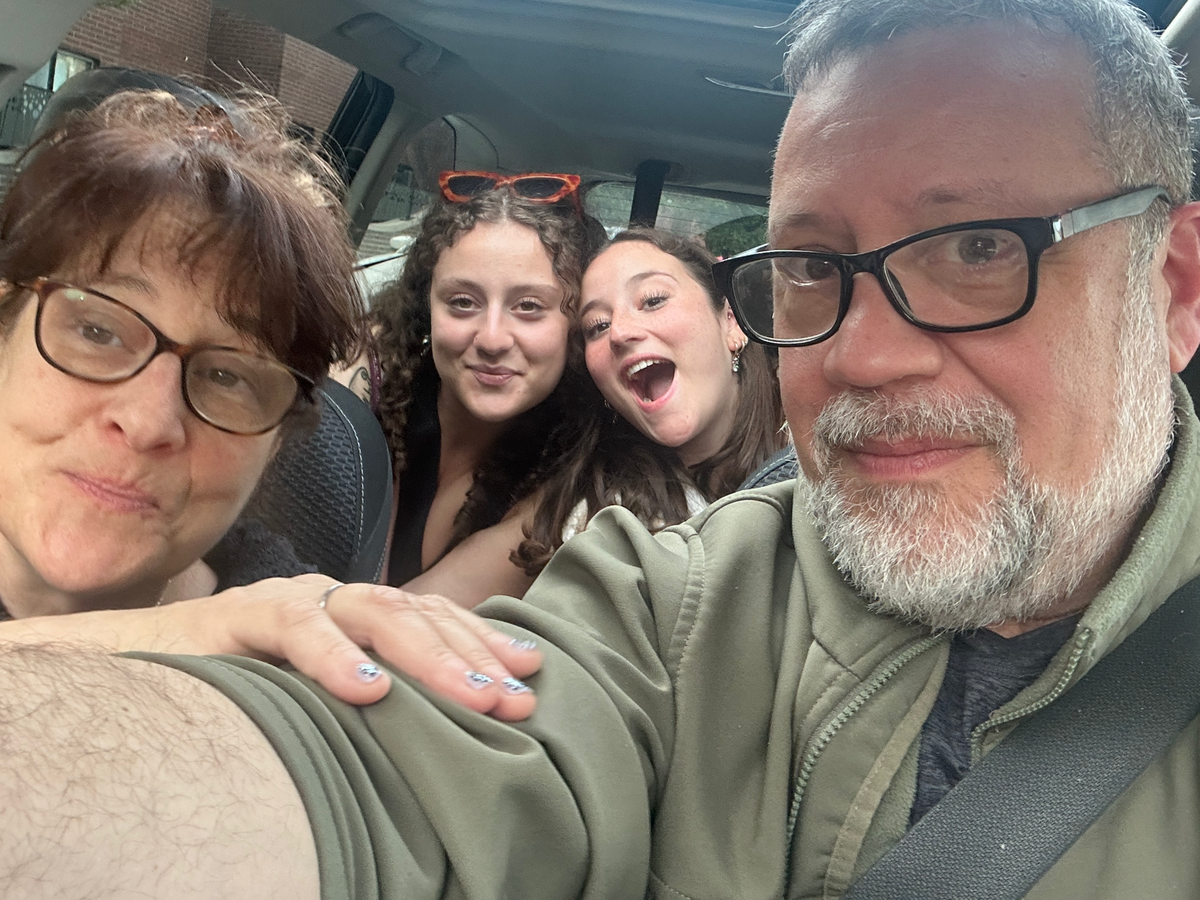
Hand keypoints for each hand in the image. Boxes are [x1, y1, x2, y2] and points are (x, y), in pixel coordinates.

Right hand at [0, 575, 542, 719]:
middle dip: (472, 656)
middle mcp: (331, 598)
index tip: (531, 676)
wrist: (140, 666)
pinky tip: (369, 690)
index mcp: (356, 615)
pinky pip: (294, 629)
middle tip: (516, 699)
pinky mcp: (238, 615)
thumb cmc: (242, 690)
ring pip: (372, 613)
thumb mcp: (319, 696)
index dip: (482, 643)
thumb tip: (446, 730)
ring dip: (427, 657)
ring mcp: (289, 600)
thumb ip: (374, 696)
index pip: (433, 617)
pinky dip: (334, 658)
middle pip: (416, 614)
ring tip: (473, 698)